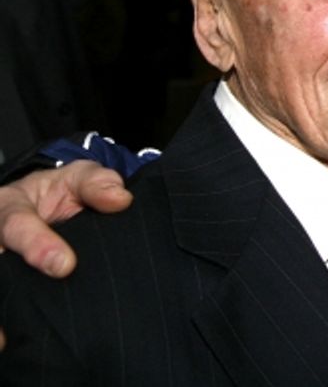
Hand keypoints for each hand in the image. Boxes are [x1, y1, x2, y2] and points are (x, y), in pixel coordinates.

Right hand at [0, 162, 130, 350]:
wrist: (44, 207)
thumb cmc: (62, 192)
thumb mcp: (77, 178)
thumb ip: (96, 183)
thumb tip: (120, 199)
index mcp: (9, 207)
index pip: (15, 225)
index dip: (36, 245)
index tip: (64, 266)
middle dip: (10, 286)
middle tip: (37, 306)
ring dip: (3, 311)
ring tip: (8, 340)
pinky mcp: (4, 287)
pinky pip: (3, 302)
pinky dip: (4, 326)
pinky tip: (9, 345)